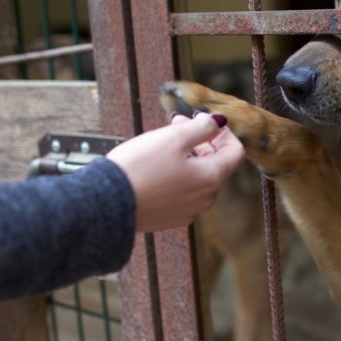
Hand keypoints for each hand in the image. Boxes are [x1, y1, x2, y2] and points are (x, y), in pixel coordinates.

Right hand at [107, 112, 244, 232]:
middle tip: (177, 123)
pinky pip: (181, 193)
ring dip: (187, 157)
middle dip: (201, 141)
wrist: (105, 204)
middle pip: (215, 164)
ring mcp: (187, 212)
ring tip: (162, 143)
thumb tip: (219, 122)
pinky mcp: (169, 219)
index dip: (223, 133)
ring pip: (197, 178)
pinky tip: (154, 168)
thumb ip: (202, 127)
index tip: (203, 120)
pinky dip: (175, 176)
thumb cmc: (140, 168)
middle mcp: (205, 199)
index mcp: (211, 178)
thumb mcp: (173, 138)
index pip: (235, 153)